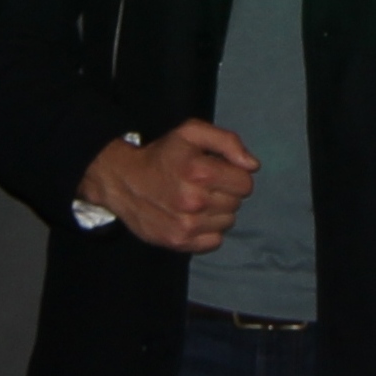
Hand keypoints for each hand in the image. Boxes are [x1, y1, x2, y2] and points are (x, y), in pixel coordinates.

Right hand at [77, 119, 258, 252]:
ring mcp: (187, 225)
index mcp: (200, 171)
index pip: (245, 183)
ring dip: (217, 211)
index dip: (234, 175)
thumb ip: (227, 142)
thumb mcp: (191, 133)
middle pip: (236, 203)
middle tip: (202, 185)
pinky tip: (192, 217)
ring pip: (227, 222)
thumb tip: (252, 165)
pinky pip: (215, 241)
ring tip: (196, 200)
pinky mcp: (180, 242)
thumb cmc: (162, 155)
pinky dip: (208, 230)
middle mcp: (195, 201)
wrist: (123, 181)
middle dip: (224, 192)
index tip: (218, 172)